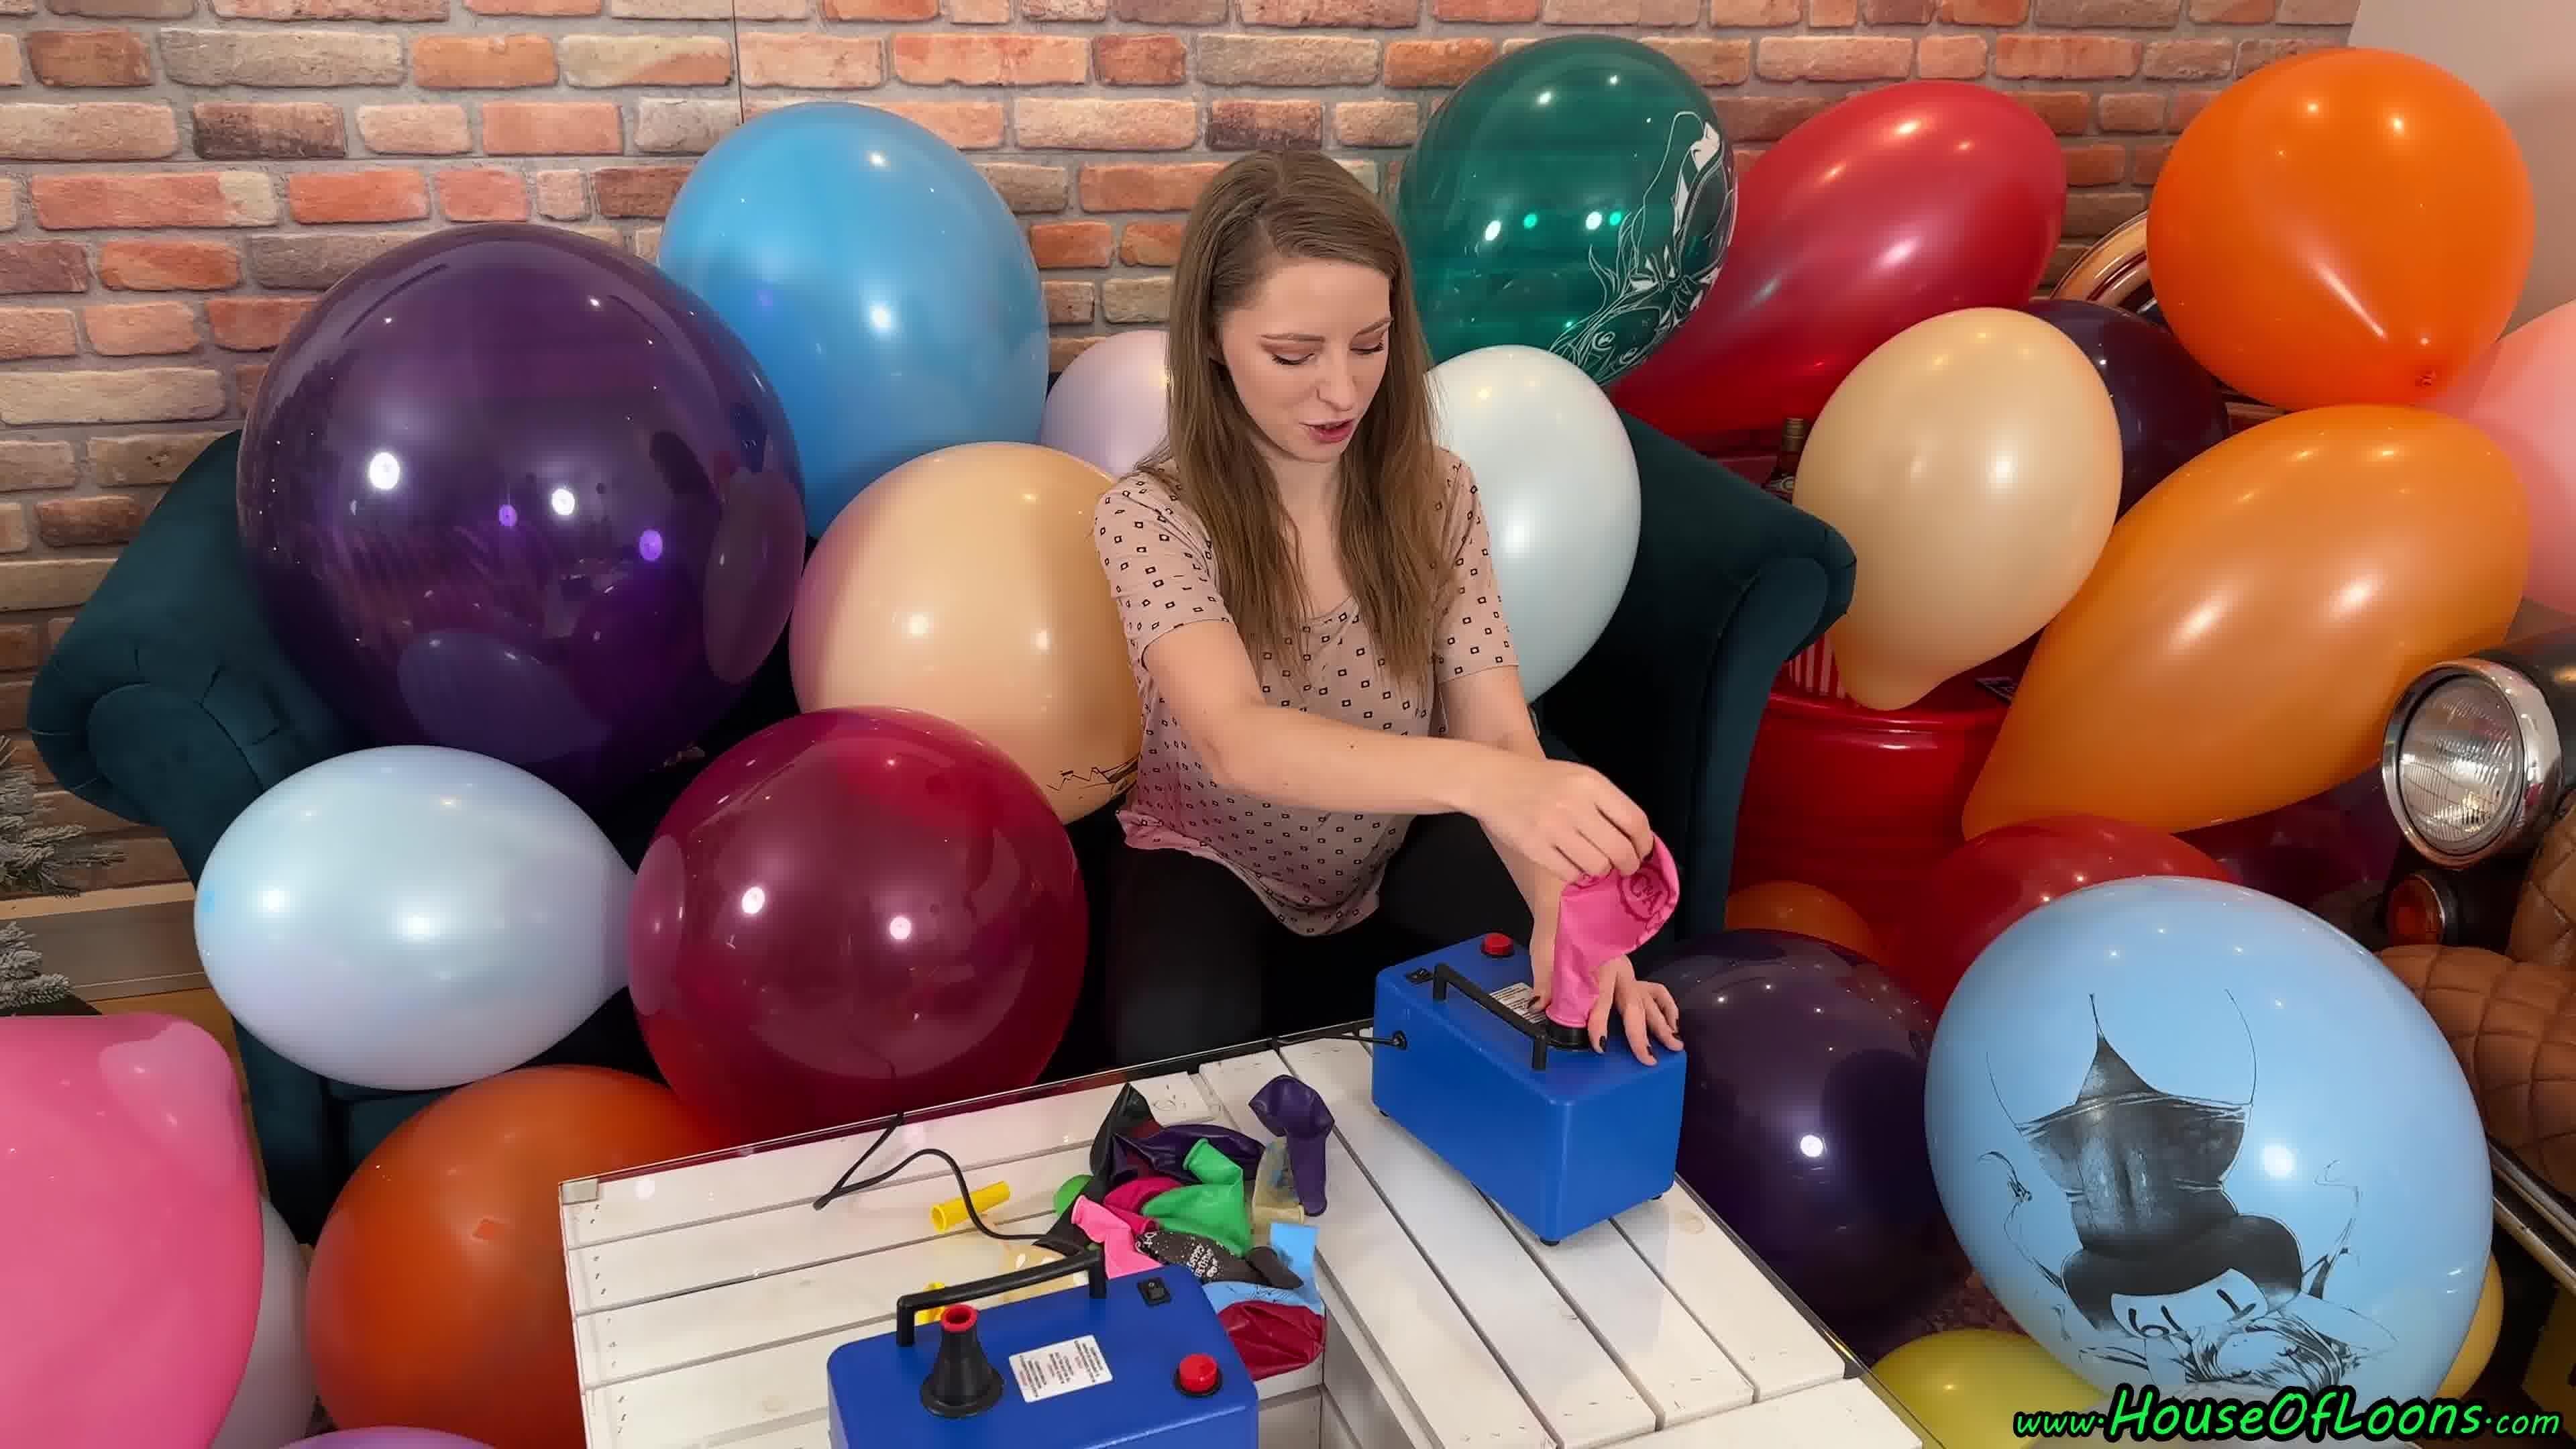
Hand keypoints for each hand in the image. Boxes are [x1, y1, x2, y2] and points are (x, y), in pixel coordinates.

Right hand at [1464, 753, 1652, 882]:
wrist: (1493, 782)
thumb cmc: (1541, 780)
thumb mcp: (1579, 778)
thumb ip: (1607, 804)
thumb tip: (1636, 841)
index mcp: (1591, 784)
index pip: (1635, 821)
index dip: (1644, 843)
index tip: (1642, 852)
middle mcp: (1576, 805)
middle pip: (1620, 850)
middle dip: (1628, 864)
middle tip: (1624, 867)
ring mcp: (1554, 828)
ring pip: (1597, 866)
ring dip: (1601, 870)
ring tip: (1593, 862)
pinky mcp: (1535, 848)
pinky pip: (1570, 874)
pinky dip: (1576, 875)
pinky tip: (1571, 864)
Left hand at [1533, 950, 1682, 1064]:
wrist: (1566, 915)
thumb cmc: (1555, 938)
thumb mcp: (1544, 957)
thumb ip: (1545, 984)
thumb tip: (1538, 1006)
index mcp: (1598, 962)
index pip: (1600, 997)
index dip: (1599, 1021)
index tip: (1599, 1043)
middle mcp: (1619, 968)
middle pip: (1633, 1004)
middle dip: (1640, 1034)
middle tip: (1647, 1058)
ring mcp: (1629, 972)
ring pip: (1648, 1001)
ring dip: (1661, 1024)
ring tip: (1675, 1046)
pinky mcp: (1631, 975)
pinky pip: (1656, 991)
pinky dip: (1667, 1007)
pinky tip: (1673, 1025)